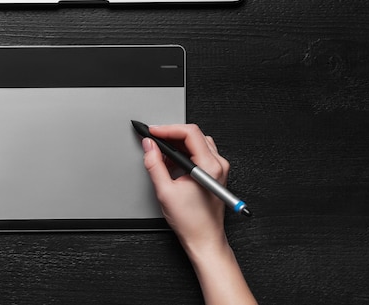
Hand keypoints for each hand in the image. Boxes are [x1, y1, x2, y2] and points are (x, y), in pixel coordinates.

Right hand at [141, 124, 227, 252]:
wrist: (204, 239)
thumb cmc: (191, 221)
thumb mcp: (165, 191)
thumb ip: (154, 164)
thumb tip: (149, 146)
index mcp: (209, 166)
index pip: (189, 133)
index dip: (167, 129)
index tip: (152, 132)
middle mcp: (218, 164)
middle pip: (194, 135)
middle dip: (171, 134)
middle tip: (153, 139)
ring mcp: (219, 168)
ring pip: (197, 141)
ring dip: (178, 143)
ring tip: (161, 151)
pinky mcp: (216, 172)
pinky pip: (200, 152)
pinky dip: (184, 151)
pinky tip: (171, 160)